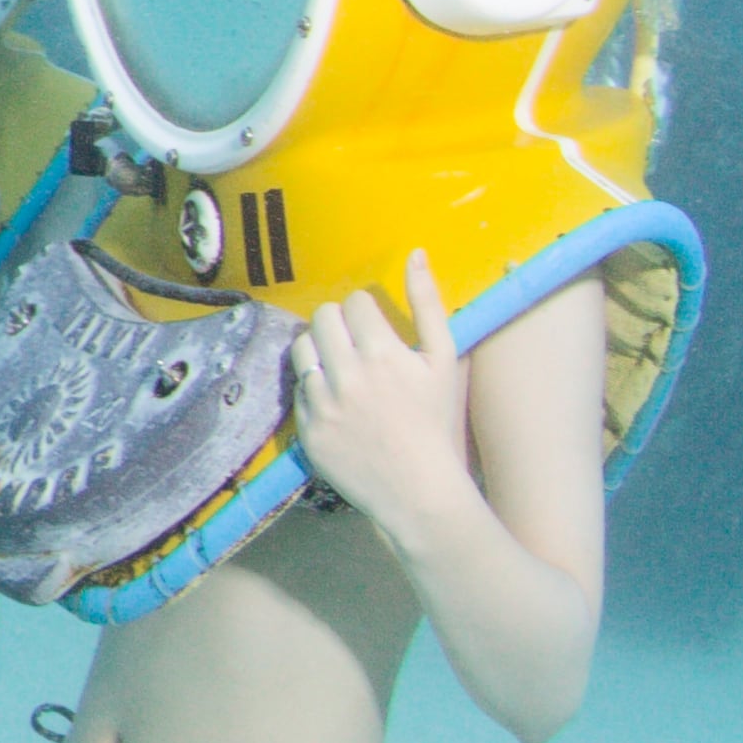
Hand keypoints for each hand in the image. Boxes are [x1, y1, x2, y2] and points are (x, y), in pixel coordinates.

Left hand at [289, 250, 476, 531]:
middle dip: (339, 323)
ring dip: (319, 349)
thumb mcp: (443, 361)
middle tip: (356, 342)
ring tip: (341, 365)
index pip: (354, 302)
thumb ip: (428, 304)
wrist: (419, 489)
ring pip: (302, 347)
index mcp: (383, 353)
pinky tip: (338, 400)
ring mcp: (323, 403)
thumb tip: (416, 253)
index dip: (366, 312)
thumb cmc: (437, 421)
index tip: (376, 328)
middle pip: (323, 317)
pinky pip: (298, 387)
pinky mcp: (306, 428)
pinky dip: (314, 387)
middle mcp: (347, 374)